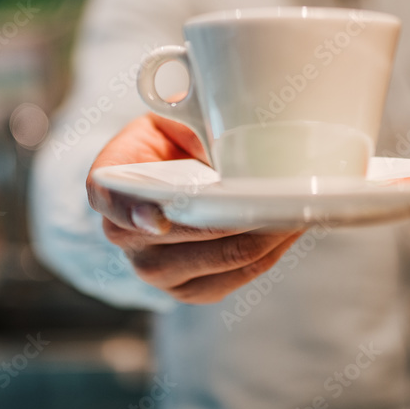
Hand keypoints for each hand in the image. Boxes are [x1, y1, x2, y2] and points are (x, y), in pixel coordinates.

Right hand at [87, 113, 303, 304]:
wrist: (166, 178)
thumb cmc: (171, 140)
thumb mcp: (172, 117)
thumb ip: (190, 123)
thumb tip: (226, 144)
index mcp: (107, 186)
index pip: (111, 199)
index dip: (134, 211)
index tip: (158, 218)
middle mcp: (122, 236)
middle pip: (191, 232)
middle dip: (245, 212)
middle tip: (288, 191)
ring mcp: (154, 271)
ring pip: (225, 257)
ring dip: (270, 233)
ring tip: (302, 206)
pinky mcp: (188, 291)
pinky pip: (239, 275)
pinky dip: (272, 252)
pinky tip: (290, 228)